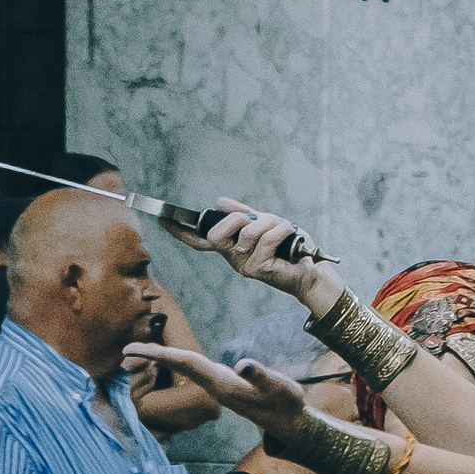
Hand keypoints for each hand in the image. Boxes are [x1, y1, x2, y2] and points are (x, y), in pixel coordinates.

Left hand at [127, 346, 311, 439]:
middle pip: (179, 365)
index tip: (135, 350)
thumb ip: (260, 377)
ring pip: (185, 368)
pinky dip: (179, 360)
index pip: (185, 363)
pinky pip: (194, 369)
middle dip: (154, 356)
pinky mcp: (222, 384)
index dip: (160, 354)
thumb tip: (242, 364)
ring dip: (163, 358)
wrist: (287, 422)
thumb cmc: (284, 403)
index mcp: (221, 384)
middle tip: (126, 348)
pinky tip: (173, 357)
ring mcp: (217, 385)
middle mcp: (214, 385)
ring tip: (143, 350)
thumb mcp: (277, 387)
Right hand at [193, 199, 335, 311]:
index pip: (199, 241)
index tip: (163, 219)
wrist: (311, 270)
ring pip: (248, 232)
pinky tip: (289, 233)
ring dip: (270, 223)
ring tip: (282, 229)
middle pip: (215, 235)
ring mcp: (245, 266)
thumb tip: (219, 202)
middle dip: (237, 219)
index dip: (180, 231)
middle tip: (258, 220)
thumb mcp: (264, 224)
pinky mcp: (260, 269)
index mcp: (230, 248)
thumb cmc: (289, 249)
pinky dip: (281, 230)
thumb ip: (243, 214)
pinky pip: (266, 239)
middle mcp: (233, 259)